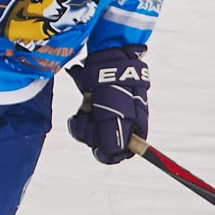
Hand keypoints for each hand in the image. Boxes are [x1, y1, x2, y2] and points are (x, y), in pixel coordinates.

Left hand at [66, 45, 148, 163]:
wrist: (105, 60)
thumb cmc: (116, 87)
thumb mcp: (118, 113)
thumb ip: (114, 136)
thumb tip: (109, 153)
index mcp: (135, 127)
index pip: (124, 152)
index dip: (111, 154)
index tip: (99, 149)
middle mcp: (121, 124)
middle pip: (103, 146)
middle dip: (93, 135)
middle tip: (92, 120)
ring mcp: (105, 116)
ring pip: (89, 135)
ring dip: (84, 124)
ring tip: (87, 107)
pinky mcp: (92, 109)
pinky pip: (82, 124)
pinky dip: (79, 118)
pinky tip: (83, 105)